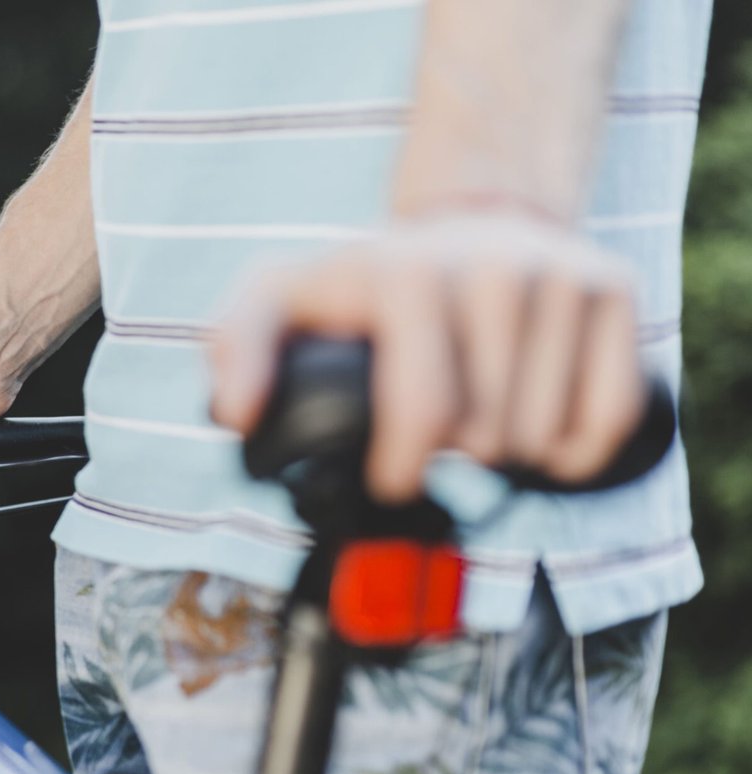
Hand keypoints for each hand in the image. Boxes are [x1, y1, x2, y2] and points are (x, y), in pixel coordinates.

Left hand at [207, 212, 644, 501]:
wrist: (468, 218)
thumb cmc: (366, 281)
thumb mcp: (283, 299)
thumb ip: (240, 348)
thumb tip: (238, 414)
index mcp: (410, 277)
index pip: (425, 415)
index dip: (404, 468)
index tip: (392, 476)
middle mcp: (495, 269)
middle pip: (486, 438)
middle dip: (455, 454)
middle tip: (438, 426)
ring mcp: (562, 277)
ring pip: (544, 438)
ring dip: (510, 453)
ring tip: (481, 415)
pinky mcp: (615, 291)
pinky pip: (610, 419)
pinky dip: (576, 449)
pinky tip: (541, 428)